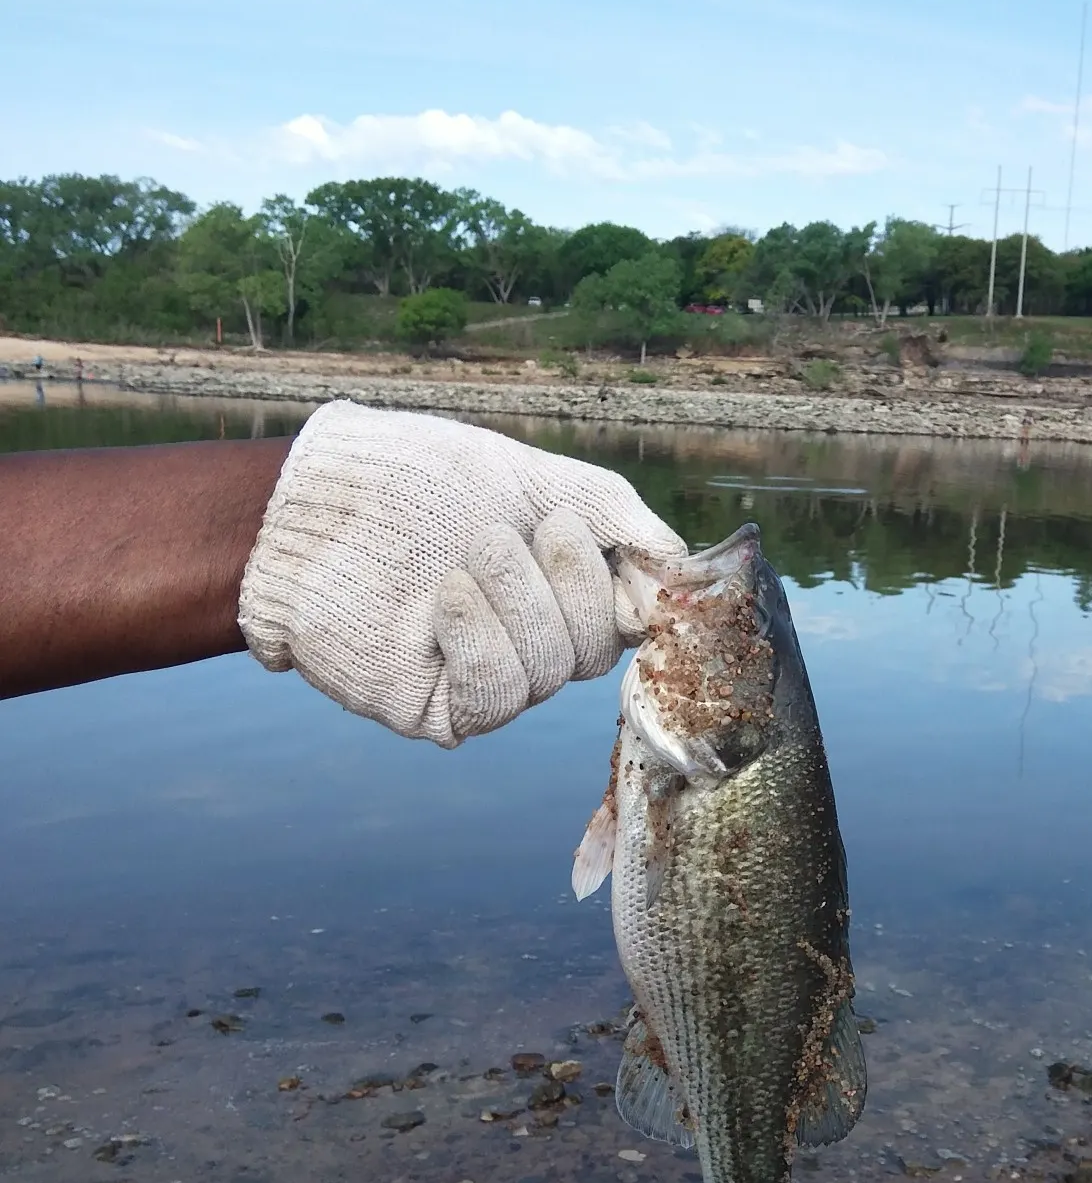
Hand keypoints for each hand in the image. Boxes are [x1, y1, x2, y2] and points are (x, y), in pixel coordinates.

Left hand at [238, 401, 684, 746]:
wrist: (316, 500)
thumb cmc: (419, 477)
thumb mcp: (533, 476)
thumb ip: (614, 514)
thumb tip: (683, 563)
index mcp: (566, 583)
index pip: (639, 614)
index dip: (648, 596)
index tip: (642, 564)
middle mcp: (537, 637)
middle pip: (600, 646)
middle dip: (568, 581)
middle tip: (511, 530)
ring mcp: (491, 675)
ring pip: (552, 671)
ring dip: (516, 600)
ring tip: (467, 552)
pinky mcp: (440, 706)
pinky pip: (495, 694)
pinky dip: (480, 638)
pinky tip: (447, 596)